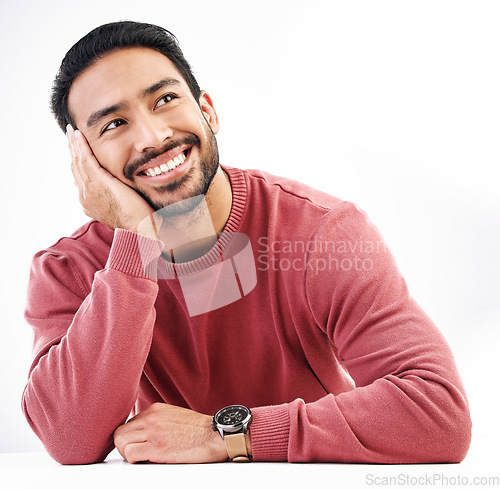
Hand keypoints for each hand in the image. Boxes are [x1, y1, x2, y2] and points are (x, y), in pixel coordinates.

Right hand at [67, 125, 155, 235]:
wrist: (139, 229)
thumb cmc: (137, 222)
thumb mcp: (120, 210)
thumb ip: (115, 200)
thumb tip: (120, 194)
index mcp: (89, 203)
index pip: (80, 179)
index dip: (77, 163)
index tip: (76, 152)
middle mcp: (85, 197)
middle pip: (75, 168)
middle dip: (72, 151)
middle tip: (70, 136)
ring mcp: (89, 190)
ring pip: (78, 162)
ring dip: (74, 144)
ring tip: (72, 131)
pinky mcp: (98, 183)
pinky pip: (86, 160)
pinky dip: (81, 146)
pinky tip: (78, 135)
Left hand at [113, 403, 227, 463]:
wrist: (215, 434)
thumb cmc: (199, 429)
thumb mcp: (175, 416)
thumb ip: (158, 420)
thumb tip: (145, 432)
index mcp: (155, 409)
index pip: (128, 423)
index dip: (131, 438)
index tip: (138, 446)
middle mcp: (151, 417)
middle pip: (119, 432)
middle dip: (124, 446)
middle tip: (136, 455)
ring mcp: (153, 431)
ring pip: (121, 442)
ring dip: (128, 454)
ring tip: (141, 459)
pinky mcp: (157, 447)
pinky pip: (130, 455)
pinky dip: (134, 461)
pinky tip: (147, 461)